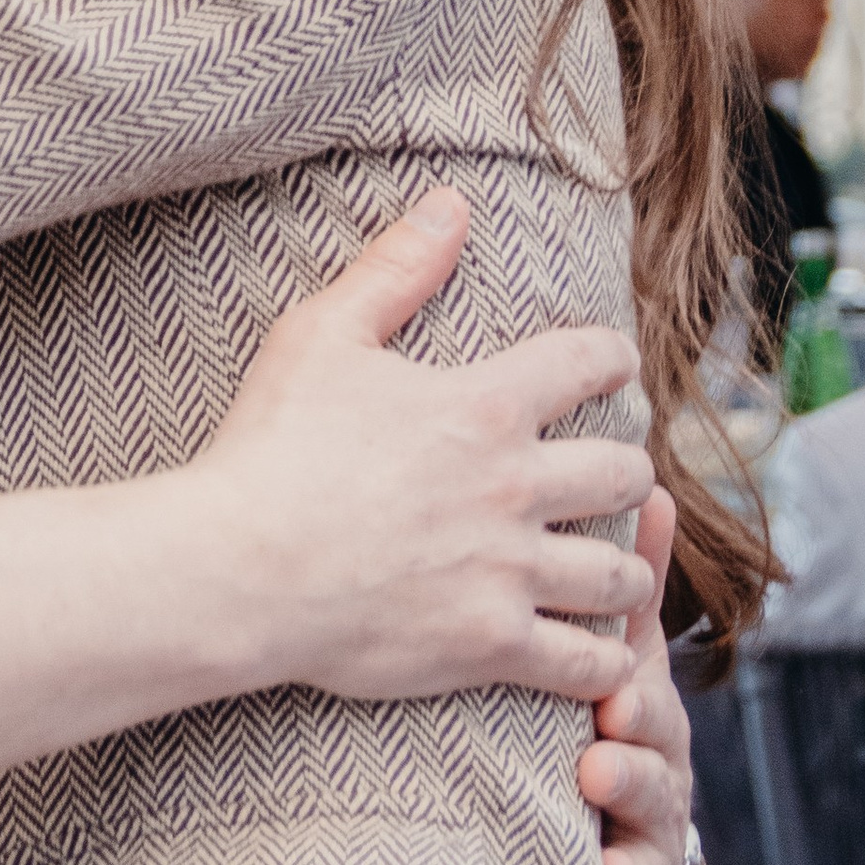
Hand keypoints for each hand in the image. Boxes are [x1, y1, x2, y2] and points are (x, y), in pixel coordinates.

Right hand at [201, 187, 655, 711]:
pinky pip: (586, 662)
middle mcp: (516, 487)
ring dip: (624, 571)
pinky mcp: (492, 644)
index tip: (611, 368)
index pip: (593, 361)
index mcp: (486, 406)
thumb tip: (452, 202)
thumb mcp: (321, 335)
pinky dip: (602, 661)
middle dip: (628, 469)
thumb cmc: (269, 449)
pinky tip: (597, 654)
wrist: (236, 568)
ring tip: (609, 571)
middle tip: (612, 477)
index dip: (613, 358)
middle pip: (627, 472)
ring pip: (621, 575)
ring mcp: (510, 572)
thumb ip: (395, 267)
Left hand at [579, 489, 693, 864]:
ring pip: (653, 807)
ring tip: (597, 781)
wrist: (604, 844)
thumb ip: (612, 586)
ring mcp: (651, 820)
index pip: (640, 664)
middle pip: (658, 737)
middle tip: (606, 727)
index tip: (614, 682)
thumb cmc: (590, 725)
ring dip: (628, 793)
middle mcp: (655, 754)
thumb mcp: (599, 653)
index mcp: (636, 693)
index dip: (636, 668)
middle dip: (639, 731)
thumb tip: (648, 488)